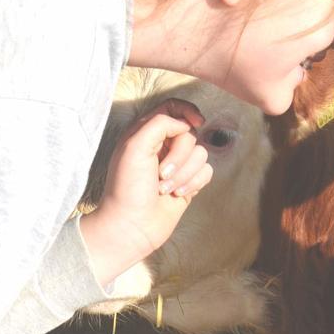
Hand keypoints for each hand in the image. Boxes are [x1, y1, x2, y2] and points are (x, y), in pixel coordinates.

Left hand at [79, 98, 213, 285]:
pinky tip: (178, 195)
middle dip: (180, 155)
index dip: (187, 111)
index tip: (195, 123)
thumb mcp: (135, 145)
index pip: (173, 107)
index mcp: (145, 133)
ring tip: (165, 189)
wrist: (130, 226)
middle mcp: (162, 146)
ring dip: (185, 173)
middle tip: (161, 173)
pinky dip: (194, 183)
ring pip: (201, 153)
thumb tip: (185, 124)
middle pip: (190, 134)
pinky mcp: (188, 182)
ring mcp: (177, 165)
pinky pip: (207, 171)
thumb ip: (160, 122)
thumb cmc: (127, 187)